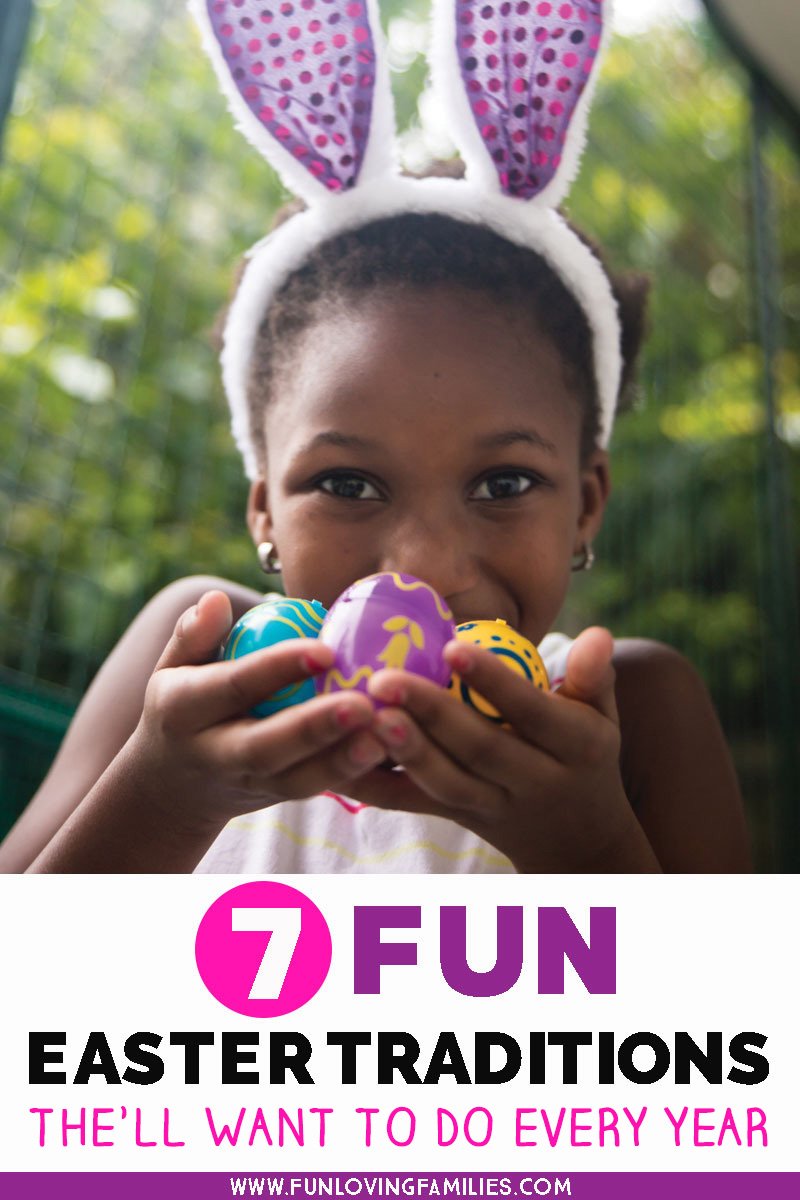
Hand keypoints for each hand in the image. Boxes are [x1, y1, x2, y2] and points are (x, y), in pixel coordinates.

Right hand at [132, 590, 386, 825]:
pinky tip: (391, 753)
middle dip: (315, 728)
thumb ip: (193, 635)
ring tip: (386, 736)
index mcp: (184, 711)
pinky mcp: (276, 799)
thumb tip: (217, 598)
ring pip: (296, 781)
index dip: (276, 668)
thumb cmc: (184, 703)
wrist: (173, 785)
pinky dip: (353, 775)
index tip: (325, 649)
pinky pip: (315, 789)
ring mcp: (247, 784)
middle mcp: (215, 754)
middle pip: (265, 747)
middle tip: (364, 704)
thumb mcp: (173, 667)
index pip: (233, 686)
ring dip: (342, 761)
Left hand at [349, 627, 659, 871]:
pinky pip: (413, 805)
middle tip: (383, 679)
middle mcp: (534, 781)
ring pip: (445, 784)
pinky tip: (337, 759)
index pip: (532, 712)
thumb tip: (597, 632)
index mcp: (574, 748)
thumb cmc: (585, 755)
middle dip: (432, 714)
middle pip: (480, 750)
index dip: (495, 682)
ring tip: (364, 716)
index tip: (455, 646)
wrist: (578, 840)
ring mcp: (493, 805)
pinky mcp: (457, 817)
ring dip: (403, 752)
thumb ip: (595, 676)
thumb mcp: (604, 717)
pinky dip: (373, 786)